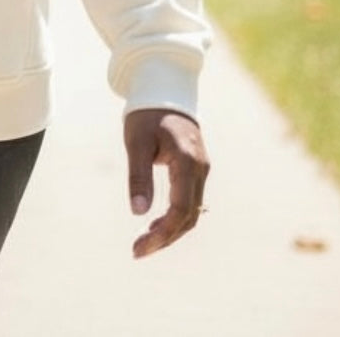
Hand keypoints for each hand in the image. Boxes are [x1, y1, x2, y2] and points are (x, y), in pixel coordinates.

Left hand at [124, 108, 209, 258]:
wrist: (164, 89)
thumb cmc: (147, 114)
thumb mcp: (137, 143)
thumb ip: (139, 177)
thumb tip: (138, 213)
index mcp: (188, 163)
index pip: (180, 211)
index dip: (161, 233)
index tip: (139, 246)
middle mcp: (201, 170)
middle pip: (188, 217)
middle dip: (165, 238)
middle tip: (138, 251)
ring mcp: (202, 170)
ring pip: (192, 212)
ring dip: (171, 231)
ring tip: (145, 243)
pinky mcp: (197, 169)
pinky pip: (190, 201)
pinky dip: (176, 218)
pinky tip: (158, 226)